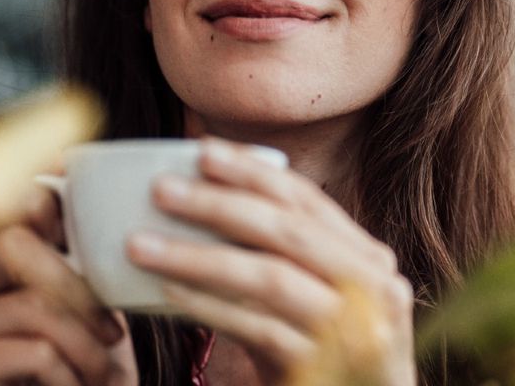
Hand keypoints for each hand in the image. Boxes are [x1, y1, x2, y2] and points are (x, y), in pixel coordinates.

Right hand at [0, 189, 137, 384]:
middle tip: (114, 331)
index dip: (34, 197)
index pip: (1, 210)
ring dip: (87, 345)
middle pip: (18, 246)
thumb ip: (73, 267)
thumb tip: (89, 185)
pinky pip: (36, 351)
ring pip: (38, 306)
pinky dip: (72, 374)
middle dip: (79, 286)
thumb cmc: (70, 376)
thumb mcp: (75, 314)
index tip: (62, 200)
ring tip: (104, 372)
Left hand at [125, 137, 416, 384]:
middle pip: (288, 231)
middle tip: (161, 189)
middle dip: (219, 204)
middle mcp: (372, 287)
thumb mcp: (314, 297)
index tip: (201, 150)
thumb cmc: (323, 354)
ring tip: (142, 244)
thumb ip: (282, 256)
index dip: (253, 171)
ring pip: (269, 277)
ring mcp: (354, 330)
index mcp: (367, 257)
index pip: (307, 200)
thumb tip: (205, 196)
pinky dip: (209, 306)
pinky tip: (167, 294)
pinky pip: (257, 328)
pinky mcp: (326, 369)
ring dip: (198, 256)